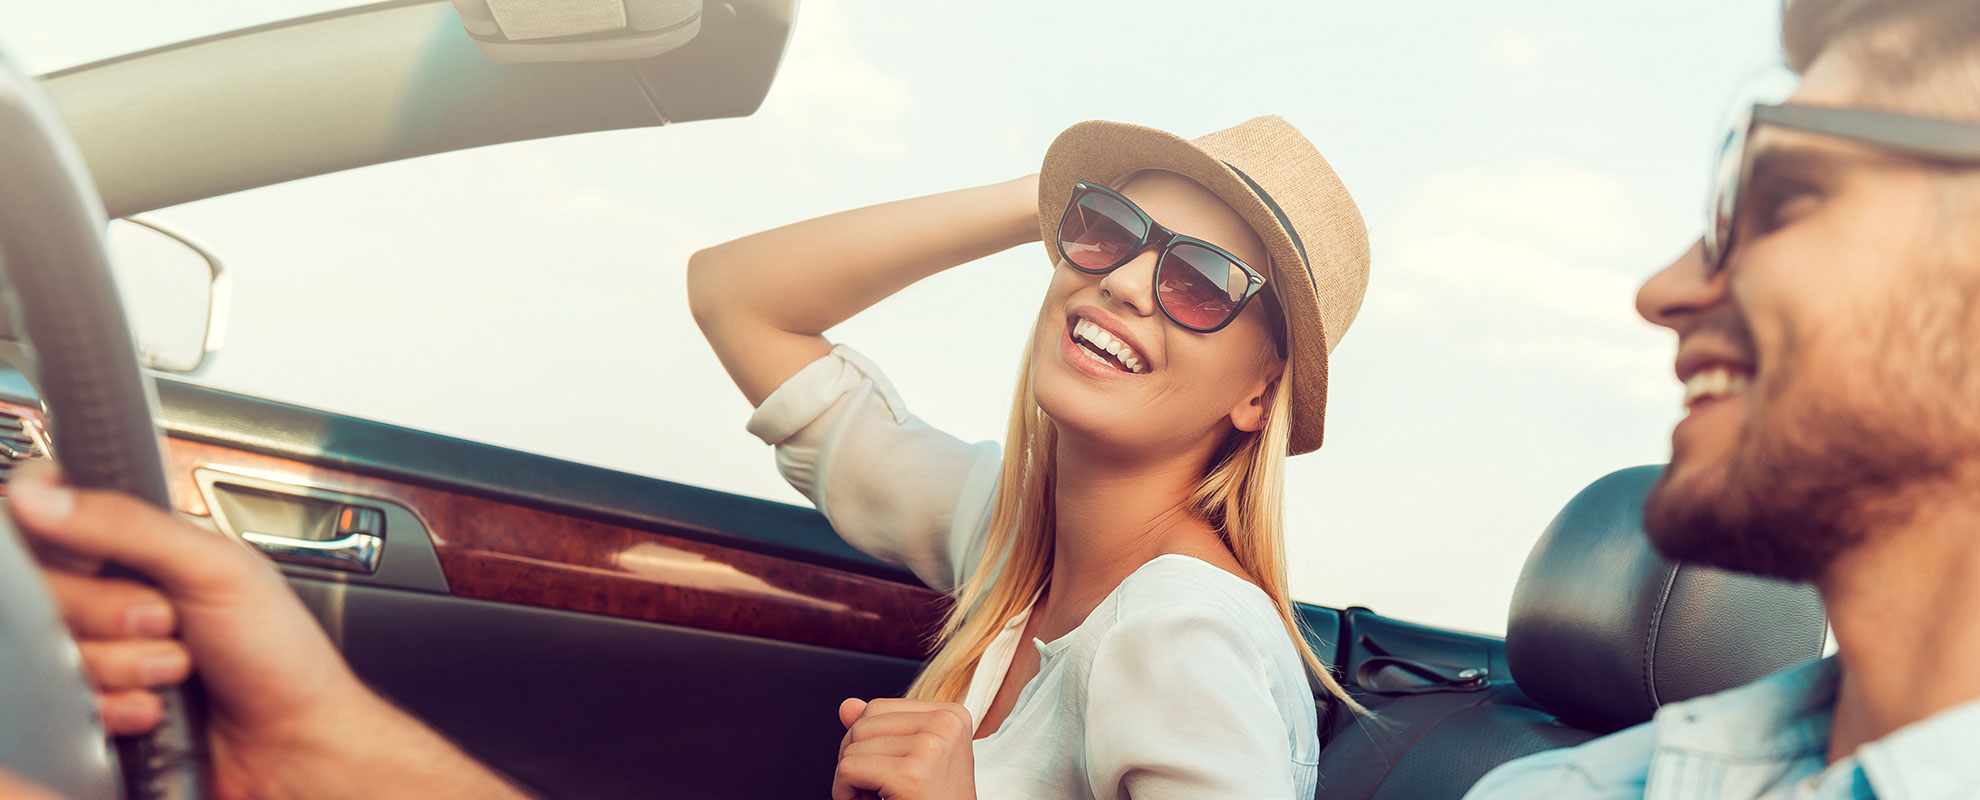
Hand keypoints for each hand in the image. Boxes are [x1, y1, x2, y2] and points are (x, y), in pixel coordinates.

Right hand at [13, 463, 523, 799]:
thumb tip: (41, 494)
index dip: (59, 535)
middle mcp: (114, 599)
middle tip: (168, 621)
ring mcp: (105, 655)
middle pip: (45, 590)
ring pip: (51, 651)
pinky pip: (63, 705)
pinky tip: (158, 709)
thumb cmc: (279, 656)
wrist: (292, 745)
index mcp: (143, 552)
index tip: (94, 555)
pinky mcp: (98, 708)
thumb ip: (130, 526)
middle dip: (111, 611)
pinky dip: (114, 708)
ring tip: (178, 669)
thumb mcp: (217, 569)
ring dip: (122, 665)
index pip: (58, 520)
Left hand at [832, 697, 976, 799]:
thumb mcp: (909, 761)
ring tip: (875, 798)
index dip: (866, 743)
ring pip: (853, 745)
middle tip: (875, 790)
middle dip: (855, 758)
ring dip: (850, 778)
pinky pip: (849, 769)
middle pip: (863, 723)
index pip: (878, 708)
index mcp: (952, 715)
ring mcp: (932, 747)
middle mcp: (947, 724)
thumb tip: (846, 706)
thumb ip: (879, 731)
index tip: (884, 771)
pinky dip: (845, 793)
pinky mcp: (912, 776)